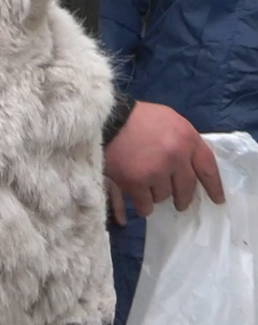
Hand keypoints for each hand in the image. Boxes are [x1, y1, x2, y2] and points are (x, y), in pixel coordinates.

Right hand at [103, 101, 225, 225]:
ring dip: (157, 196)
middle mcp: (176, 157)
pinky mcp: (135, 182)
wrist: (107, 121)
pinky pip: (144, 203)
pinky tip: (140, 205)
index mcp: (187, 139)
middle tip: (180, 204)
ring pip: (163, 196)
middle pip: (186, 186)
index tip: (217, 200)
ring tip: (148, 192)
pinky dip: (142, 205)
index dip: (214, 186)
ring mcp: (156, 171)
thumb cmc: (138, 119)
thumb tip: (190, 166)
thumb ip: (183, 142)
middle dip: (183, 197)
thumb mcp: (170, 122)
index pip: (207, 168)